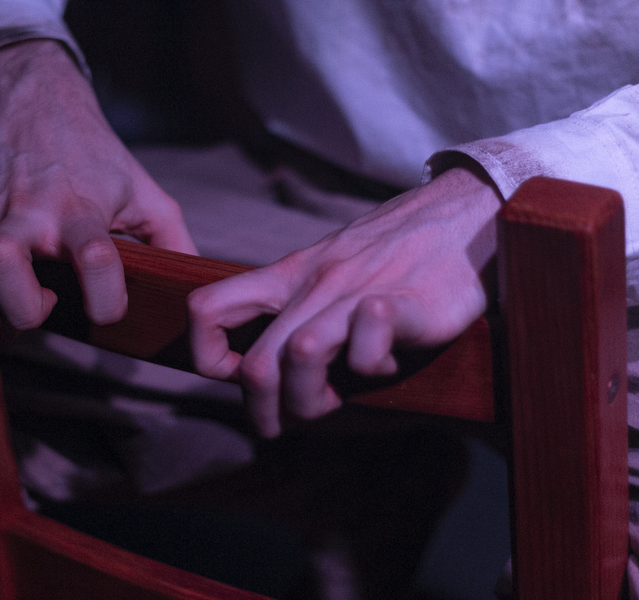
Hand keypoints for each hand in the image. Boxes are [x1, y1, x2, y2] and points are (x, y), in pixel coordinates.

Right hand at [0, 40, 196, 343]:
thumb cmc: (95, 155)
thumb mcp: (145, 190)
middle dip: (28, 312)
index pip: (95, 258)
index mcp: (79, 206)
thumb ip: (174, 240)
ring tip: (17, 314)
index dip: (107, 300)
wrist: (32, 102)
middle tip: (51, 307)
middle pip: (4, 268)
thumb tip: (193, 288)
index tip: (108, 308)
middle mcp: (25, 212)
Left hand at [188, 164, 501, 436]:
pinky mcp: (406, 304)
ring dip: (314, 397)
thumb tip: (257, 366)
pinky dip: (374, 369)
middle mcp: (313, 285)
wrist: (462, 217)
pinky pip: (368, 347)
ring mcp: (356, 293)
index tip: (235, 376)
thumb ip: (291, 308)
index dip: (207, 355)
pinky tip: (388, 361)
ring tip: (340, 396)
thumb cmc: (391, 252)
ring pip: (301, 355)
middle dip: (264, 411)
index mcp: (286, 276)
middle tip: (286, 422)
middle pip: (256, 365)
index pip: (206, 308)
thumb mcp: (324, 269)